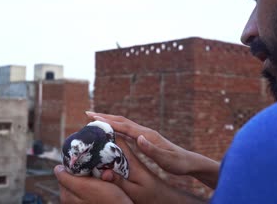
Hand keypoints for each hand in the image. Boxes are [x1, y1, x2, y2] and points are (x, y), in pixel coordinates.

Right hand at [86, 111, 219, 188]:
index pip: (124, 125)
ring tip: (94, 119)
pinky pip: (126, 130)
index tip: (93, 117)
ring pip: (123, 124)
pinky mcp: (145, 138)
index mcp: (147, 134)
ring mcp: (145, 134)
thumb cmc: (178, 163)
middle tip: (87, 113)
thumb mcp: (166, 160)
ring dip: (109, 120)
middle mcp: (144, 131)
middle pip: (121, 120)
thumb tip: (138, 138)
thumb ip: (152, 150)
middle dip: (104, 116)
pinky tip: (110, 131)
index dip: (108, 121)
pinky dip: (115, 127)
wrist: (189, 162)